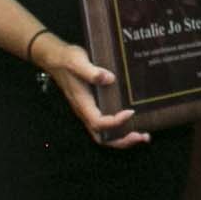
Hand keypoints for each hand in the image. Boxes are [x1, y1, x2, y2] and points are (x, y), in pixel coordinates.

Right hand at [28, 31, 146, 147]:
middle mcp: (86, 112)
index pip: (98, 122)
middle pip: (102, 137)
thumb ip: (91, 71)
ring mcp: (90, 111)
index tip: (131, 112)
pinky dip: (121, 130)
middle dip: (122, 141)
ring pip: (105, 135)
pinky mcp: (94, 107)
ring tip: (144, 135)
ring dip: (124, 138)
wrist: (57, 58)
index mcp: (83, 104)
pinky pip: (107, 126)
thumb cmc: (67, 60)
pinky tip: (136, 124)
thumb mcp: (78, 61)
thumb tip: (109, 78)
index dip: (115, 122)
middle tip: (142, 136)